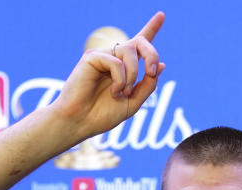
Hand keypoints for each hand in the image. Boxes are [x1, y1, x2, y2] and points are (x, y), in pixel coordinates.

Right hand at [51, 11, 165, 141]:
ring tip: (122, 93)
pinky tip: (113, 92)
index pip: (139, 46)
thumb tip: (161, 65)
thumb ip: (147, 85)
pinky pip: (116, 62)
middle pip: (140, 43)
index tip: (161, 15)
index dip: (151, 28)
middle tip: (151, 72)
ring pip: (129, 51)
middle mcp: (114, 58)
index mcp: (125, 68)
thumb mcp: (133, 102)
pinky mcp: (92, 57)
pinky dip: (120, 79)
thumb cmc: (102, 115)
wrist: (80, 122)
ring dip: (132, 75)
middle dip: (151, 55)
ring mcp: (103, 56)